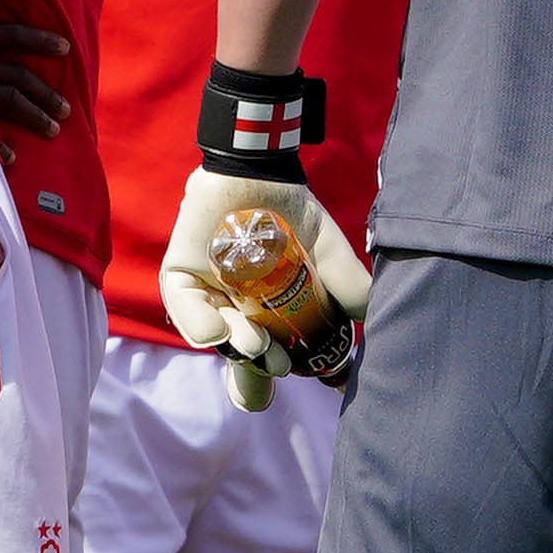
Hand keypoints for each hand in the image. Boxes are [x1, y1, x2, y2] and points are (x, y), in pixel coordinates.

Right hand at [0, 20, 80, 138]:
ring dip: (35, 116)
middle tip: (68, 111)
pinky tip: (13, 155)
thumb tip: (35, 43)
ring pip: (9, 99)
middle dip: (46, 93)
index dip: (40, 40)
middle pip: (18, 74)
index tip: (67, 48)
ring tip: (54, 131)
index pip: (11, 34)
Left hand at [159, 165, 368, 411]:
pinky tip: (218, 330)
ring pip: (216, 337)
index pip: (268, 362)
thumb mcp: (328, 250)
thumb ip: (350, 284)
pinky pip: (185, 310)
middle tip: (280, 366)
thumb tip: (373, 321)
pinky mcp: (180, 278)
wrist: (259, 172)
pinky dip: (199, 325)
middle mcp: (234, 313)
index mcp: (267, 317)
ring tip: (257, 344)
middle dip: (257, 375)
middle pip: (239, 361)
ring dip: (238, 347)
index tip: (307, 379)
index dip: (283, 380)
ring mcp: (206, 297)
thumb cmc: (291, 212)